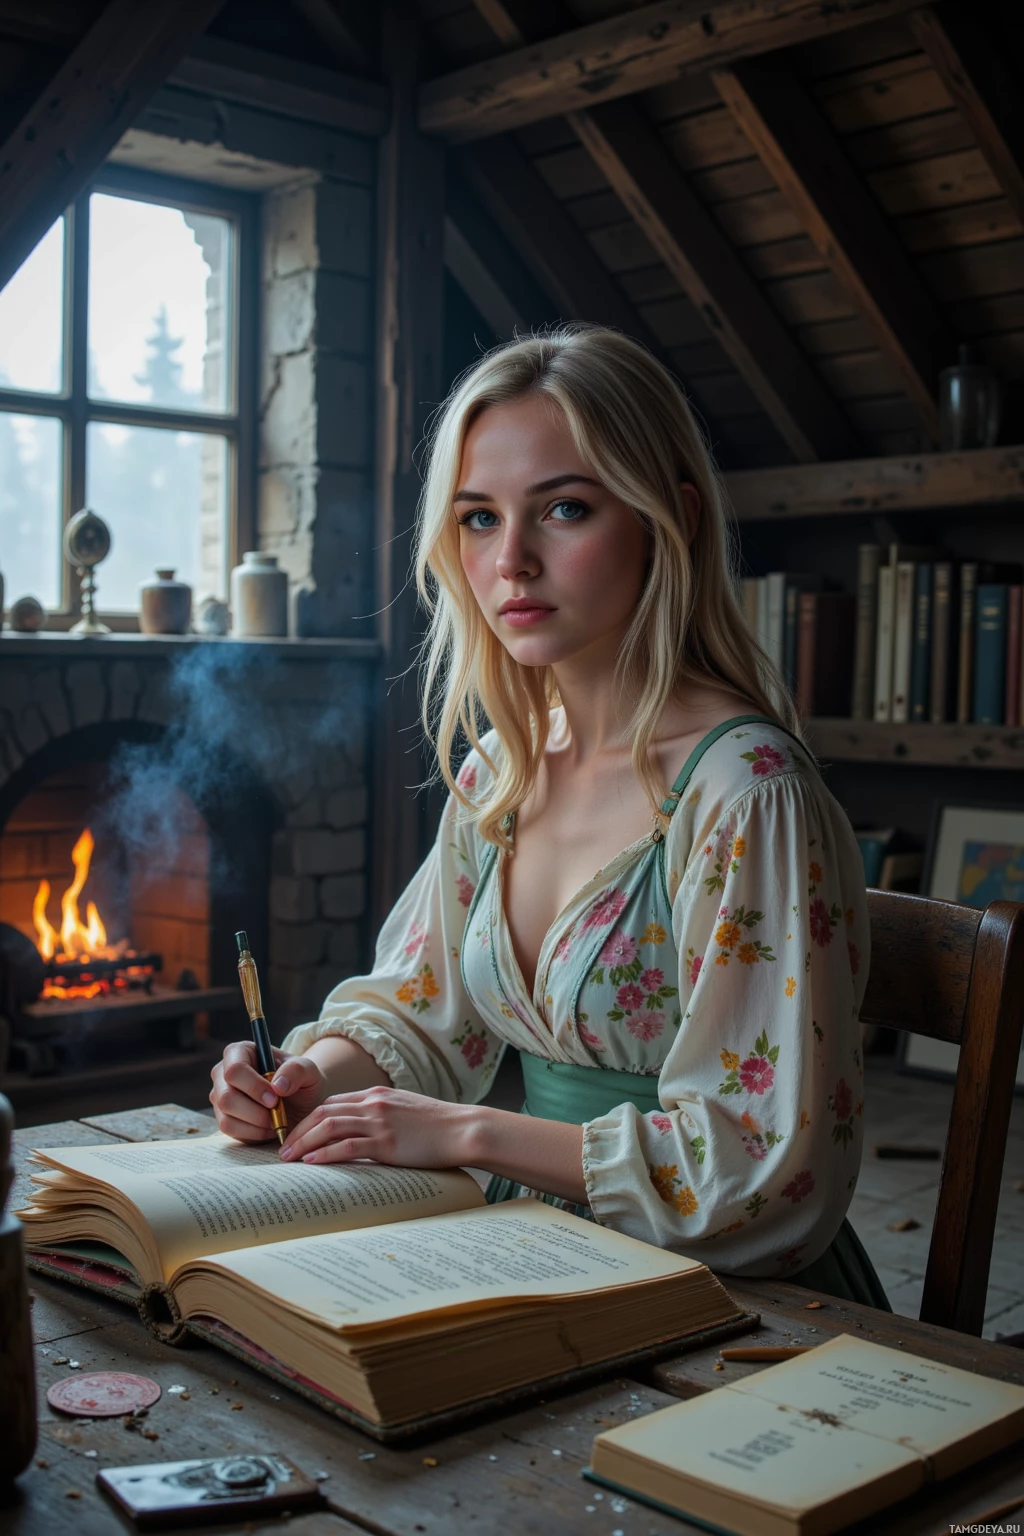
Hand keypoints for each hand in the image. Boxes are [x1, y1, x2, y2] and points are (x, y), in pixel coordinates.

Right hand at [210, 1041, 327, 1142]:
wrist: (300, 1103)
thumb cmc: (300, 1081)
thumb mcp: (309, 1071)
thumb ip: (297, 1070)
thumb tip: (278, 1085)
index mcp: (241, 1052)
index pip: (235, 1069)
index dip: (254, 1087)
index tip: (275, 1098)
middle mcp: (223, 1072)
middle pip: (226, 1096)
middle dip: (255, 1111)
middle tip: (277, 1113)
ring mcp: (220, 1096)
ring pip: (226, 1117)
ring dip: (256, 1124)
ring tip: (276, 1119)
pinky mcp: (223, 1117)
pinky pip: (230, 1130)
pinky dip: (253, 1133)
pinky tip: (269, 1127)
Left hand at [279, 1084, 477, 1167]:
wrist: (463, 1129)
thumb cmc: (438, 1125)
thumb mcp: (405, 1110)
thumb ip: (382, 1115)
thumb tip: (363, 1132)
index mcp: (377, 1095)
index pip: (332, 1103)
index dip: (309, 1119)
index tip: (296, 1135)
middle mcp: (374, 1103)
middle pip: (323, 1113)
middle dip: (298, 1131)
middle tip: (282, 1149)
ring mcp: (379, 1121)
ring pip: (329, 1127)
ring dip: (304, 1143)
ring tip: (289, 1159)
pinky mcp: (387, 1142)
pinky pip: (347, 1146)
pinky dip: (325, 1154)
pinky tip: (312, 1162)